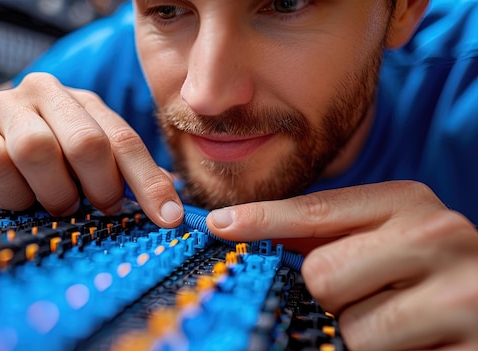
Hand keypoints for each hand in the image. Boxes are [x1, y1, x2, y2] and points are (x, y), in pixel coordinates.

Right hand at [0, 72, 182, 226]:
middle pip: (86, 142)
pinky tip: (20, 198)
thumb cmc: (47, 157)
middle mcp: (46, 93)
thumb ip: (125, 174)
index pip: (124, 139)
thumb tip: (170, 204)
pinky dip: (14, 195)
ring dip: (54, 192)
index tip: (167, 218)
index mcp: (83, 101)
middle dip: (99, 187)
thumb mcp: (87, 158)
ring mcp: (5, 108)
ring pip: (37, 150)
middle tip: (99, 207)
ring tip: (58, 203)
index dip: (148, 182)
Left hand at [206, 180, 477, 349]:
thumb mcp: (382, 236)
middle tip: (366, 295)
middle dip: (330, 295)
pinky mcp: (470, 345)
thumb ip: (323, 232)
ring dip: (360, 332)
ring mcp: (460, 293)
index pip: (316, 211)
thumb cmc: (425, 270)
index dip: (262, 219)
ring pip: (351, 326)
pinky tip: (414, 341)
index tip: (219, 224)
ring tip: (398, 321)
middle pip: (321, 273)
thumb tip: (239, 226)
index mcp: (408, 202)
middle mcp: (437, 236)